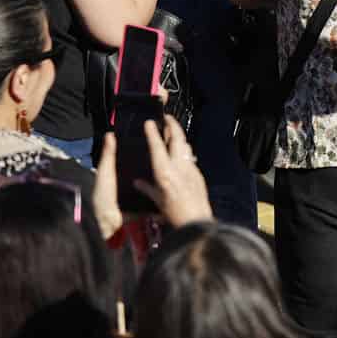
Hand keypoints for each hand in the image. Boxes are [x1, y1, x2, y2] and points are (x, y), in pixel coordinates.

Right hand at [94, 116, 213, 228]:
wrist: (197, 220)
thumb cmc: (174, 213)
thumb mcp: (157, 200)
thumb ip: (147, 188)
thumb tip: (138, 182)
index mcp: (165, 172)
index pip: (157, 147)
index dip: (153, 133)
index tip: (149, 123)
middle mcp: (179, 167)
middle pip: (178, 139)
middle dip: (173, 125)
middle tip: (167, 118)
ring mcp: (191, 168)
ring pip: (186, 146)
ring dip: (180, 137)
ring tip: (173, 132)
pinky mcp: (198, 173)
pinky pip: (190, 158)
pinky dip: (184, 152)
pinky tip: (181, 153)